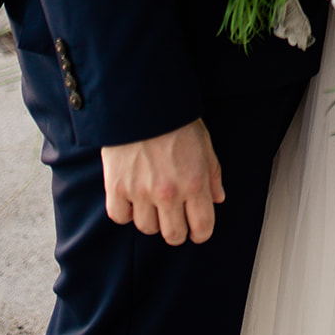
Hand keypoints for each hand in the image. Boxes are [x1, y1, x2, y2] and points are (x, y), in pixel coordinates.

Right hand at [102, 119, 224, 245]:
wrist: (141, 98)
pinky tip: (132, 197)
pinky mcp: (117, 187)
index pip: (202, 228)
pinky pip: (120, 217)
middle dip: (177, 230)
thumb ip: (212, 174)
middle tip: (175, 217)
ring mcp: (141, 192)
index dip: (201, 232)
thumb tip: (217, 199)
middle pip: (173, 235)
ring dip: (151, 218)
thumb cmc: (176, 118)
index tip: (197, 229)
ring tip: (152, 200)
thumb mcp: (204, 143)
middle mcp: (168, 193)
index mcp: (194, 182)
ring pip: (147, 228)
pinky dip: (126, 211)